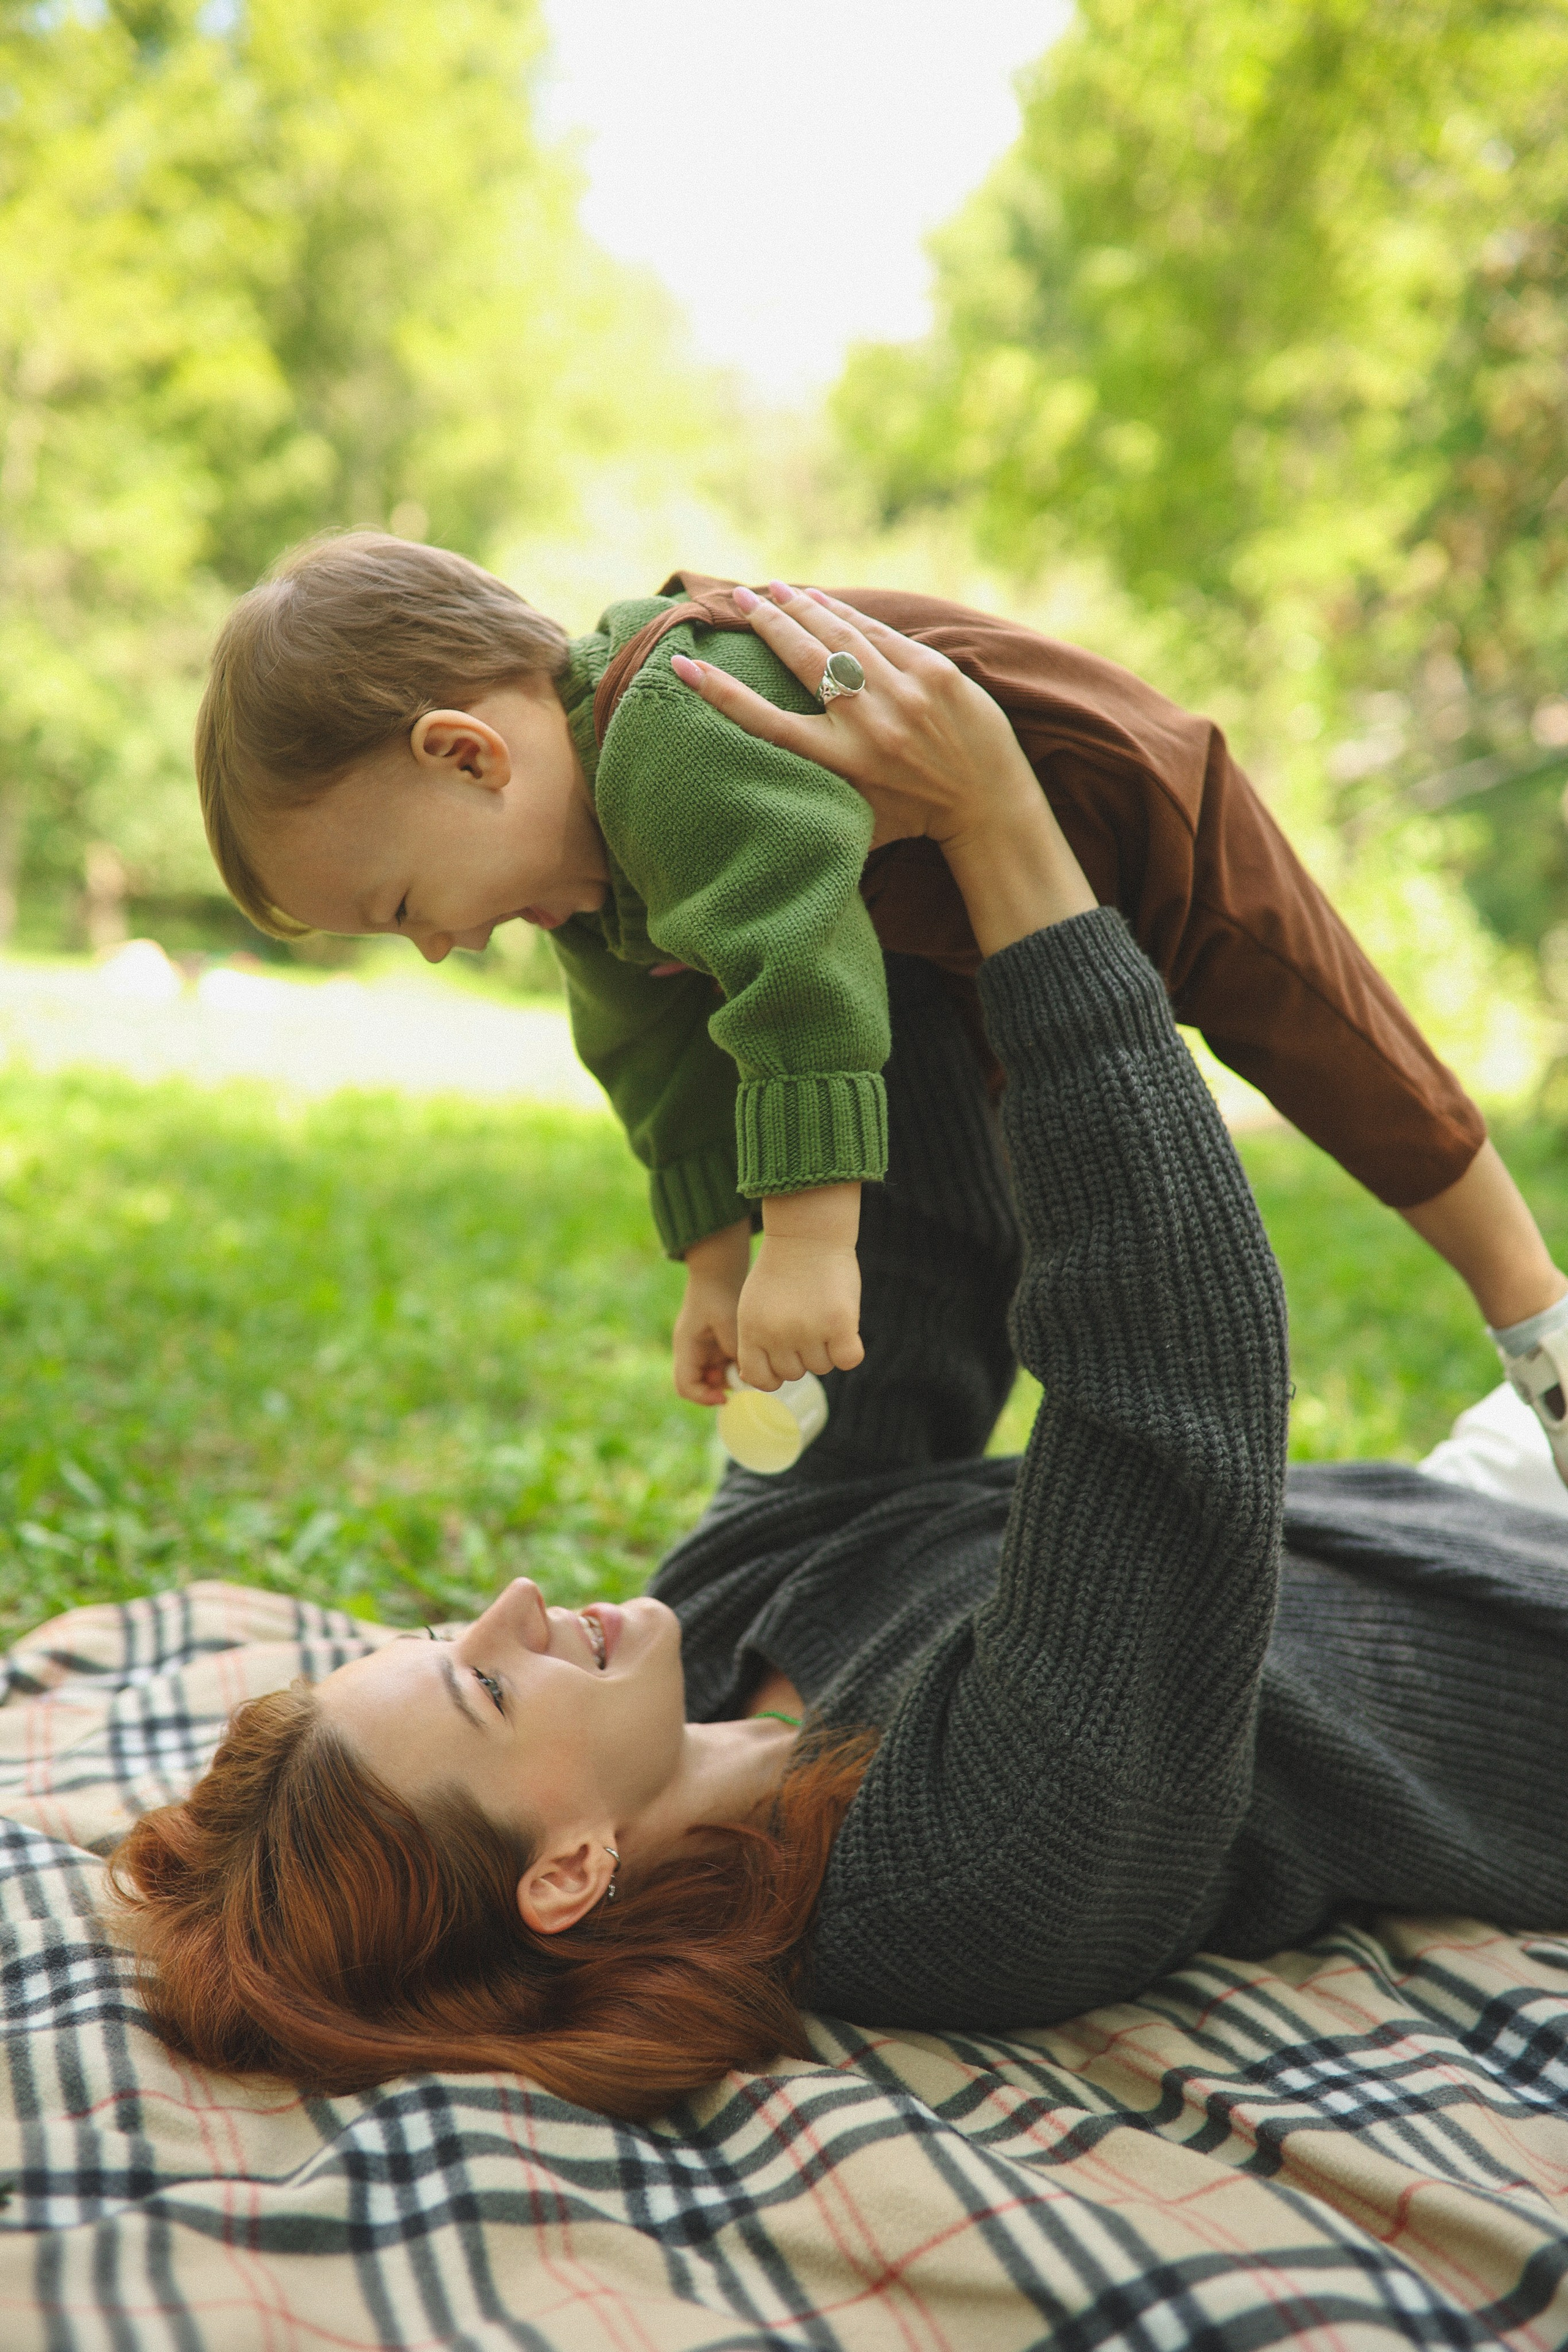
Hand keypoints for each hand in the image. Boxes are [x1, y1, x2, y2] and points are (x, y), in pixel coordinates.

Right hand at [668, 582, 1039, 853]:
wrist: (989, 804)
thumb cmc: (913, 817)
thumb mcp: (856, 817)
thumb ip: (814, 794)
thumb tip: (759, 793)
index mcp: (841, 764)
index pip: (766, 722)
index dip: (720, 692)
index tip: (682, 665)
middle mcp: (868, 726)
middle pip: (801, 661)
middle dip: (764, 623)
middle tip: (733, 599)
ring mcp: (903, 694)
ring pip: (839, 638)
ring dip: (800, 608)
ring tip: (770, 589)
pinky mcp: (933, 673)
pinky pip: (877, 634)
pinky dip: (844, 614)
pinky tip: (818, 600)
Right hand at [674, 1220, 749, 1403]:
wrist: (720, 1270)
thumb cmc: (719, 1291)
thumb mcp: (726, 1320)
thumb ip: (733, 1347)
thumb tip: (743, 1374)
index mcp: (687, 1347)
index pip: (685, 1385)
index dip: (703, 1397)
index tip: (726, 1397)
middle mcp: (692, 1352)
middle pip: (700, 1385)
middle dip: (721, 1388)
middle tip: (743, 1380)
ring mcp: (704, 1349)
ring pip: (715, 1377)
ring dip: (731, 1378)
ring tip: (748, 1365)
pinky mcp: (716, 1345)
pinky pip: (725, 1365)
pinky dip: (736, 1367)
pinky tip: (749, 1356)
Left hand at [737, 1233, 863, 1390]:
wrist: (806, 1233)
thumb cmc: (780, 1271)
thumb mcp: (753, 1306)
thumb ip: (753, 1344)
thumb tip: (753, 1380)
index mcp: (751, 1331)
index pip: (761, 1379)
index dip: (775, 1373)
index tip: (785, 1355)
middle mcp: (777, 1335)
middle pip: (795, 1373)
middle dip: (802, 1354)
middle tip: (807, 1321)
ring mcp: (809, 1330)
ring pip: (823, 1366)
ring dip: (827, 1348)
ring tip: (823, 1314)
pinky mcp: (840, 1323)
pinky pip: (849, 1359)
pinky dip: (850, 1350)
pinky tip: (845, 1329)